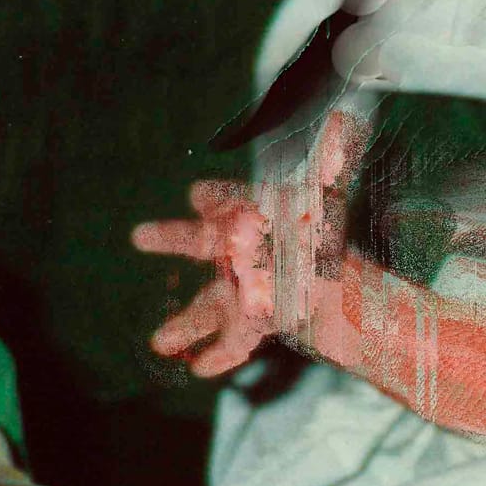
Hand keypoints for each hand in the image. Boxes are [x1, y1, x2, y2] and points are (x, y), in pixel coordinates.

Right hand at [134, 108, 364, 377]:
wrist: (346, 298)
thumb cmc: (324, 244)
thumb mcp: (327, 201)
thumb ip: (331, 159)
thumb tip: (341, 117)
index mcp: (249, 219)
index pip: (227, 203)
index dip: (218, 200)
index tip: (201, 196)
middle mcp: (241, 254)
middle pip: (201, 244)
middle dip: (172, 239)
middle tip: (140, 236)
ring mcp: (245, 290)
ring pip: (210, 305)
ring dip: (185, 323)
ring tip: (160, 341)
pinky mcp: (257, 323)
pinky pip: (233, 340)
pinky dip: (219, 353)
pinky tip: (199, 368)